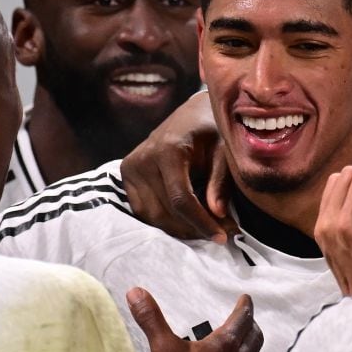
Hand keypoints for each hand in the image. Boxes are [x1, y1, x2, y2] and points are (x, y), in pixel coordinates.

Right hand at [121, 90, 236, 242]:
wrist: (191, 114)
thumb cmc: (212, 131)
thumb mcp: (224, 151)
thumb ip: (220, 182)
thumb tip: (218, 215)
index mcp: (167, 150)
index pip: (180, 199)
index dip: (201, 222)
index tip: (223, 237)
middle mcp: (142, 159)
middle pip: (165, 211)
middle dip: (194, 229)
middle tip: (222, 235)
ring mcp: (130, 167)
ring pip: (152, 216)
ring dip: (180, 229)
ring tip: (206, 229)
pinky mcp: (126, 175)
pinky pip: (143, 210)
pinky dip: (165, 221)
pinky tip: (187, 222)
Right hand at [127, 287, 261, 351]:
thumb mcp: (163, 349)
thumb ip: (151, 320)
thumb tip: (136, 292)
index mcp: (225, 345)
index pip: (242, 319)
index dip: (245, 307)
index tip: (246, 299)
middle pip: (255, 338)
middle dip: (252, 326)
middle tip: (247, 320)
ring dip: (252, 349)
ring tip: (245, 346)